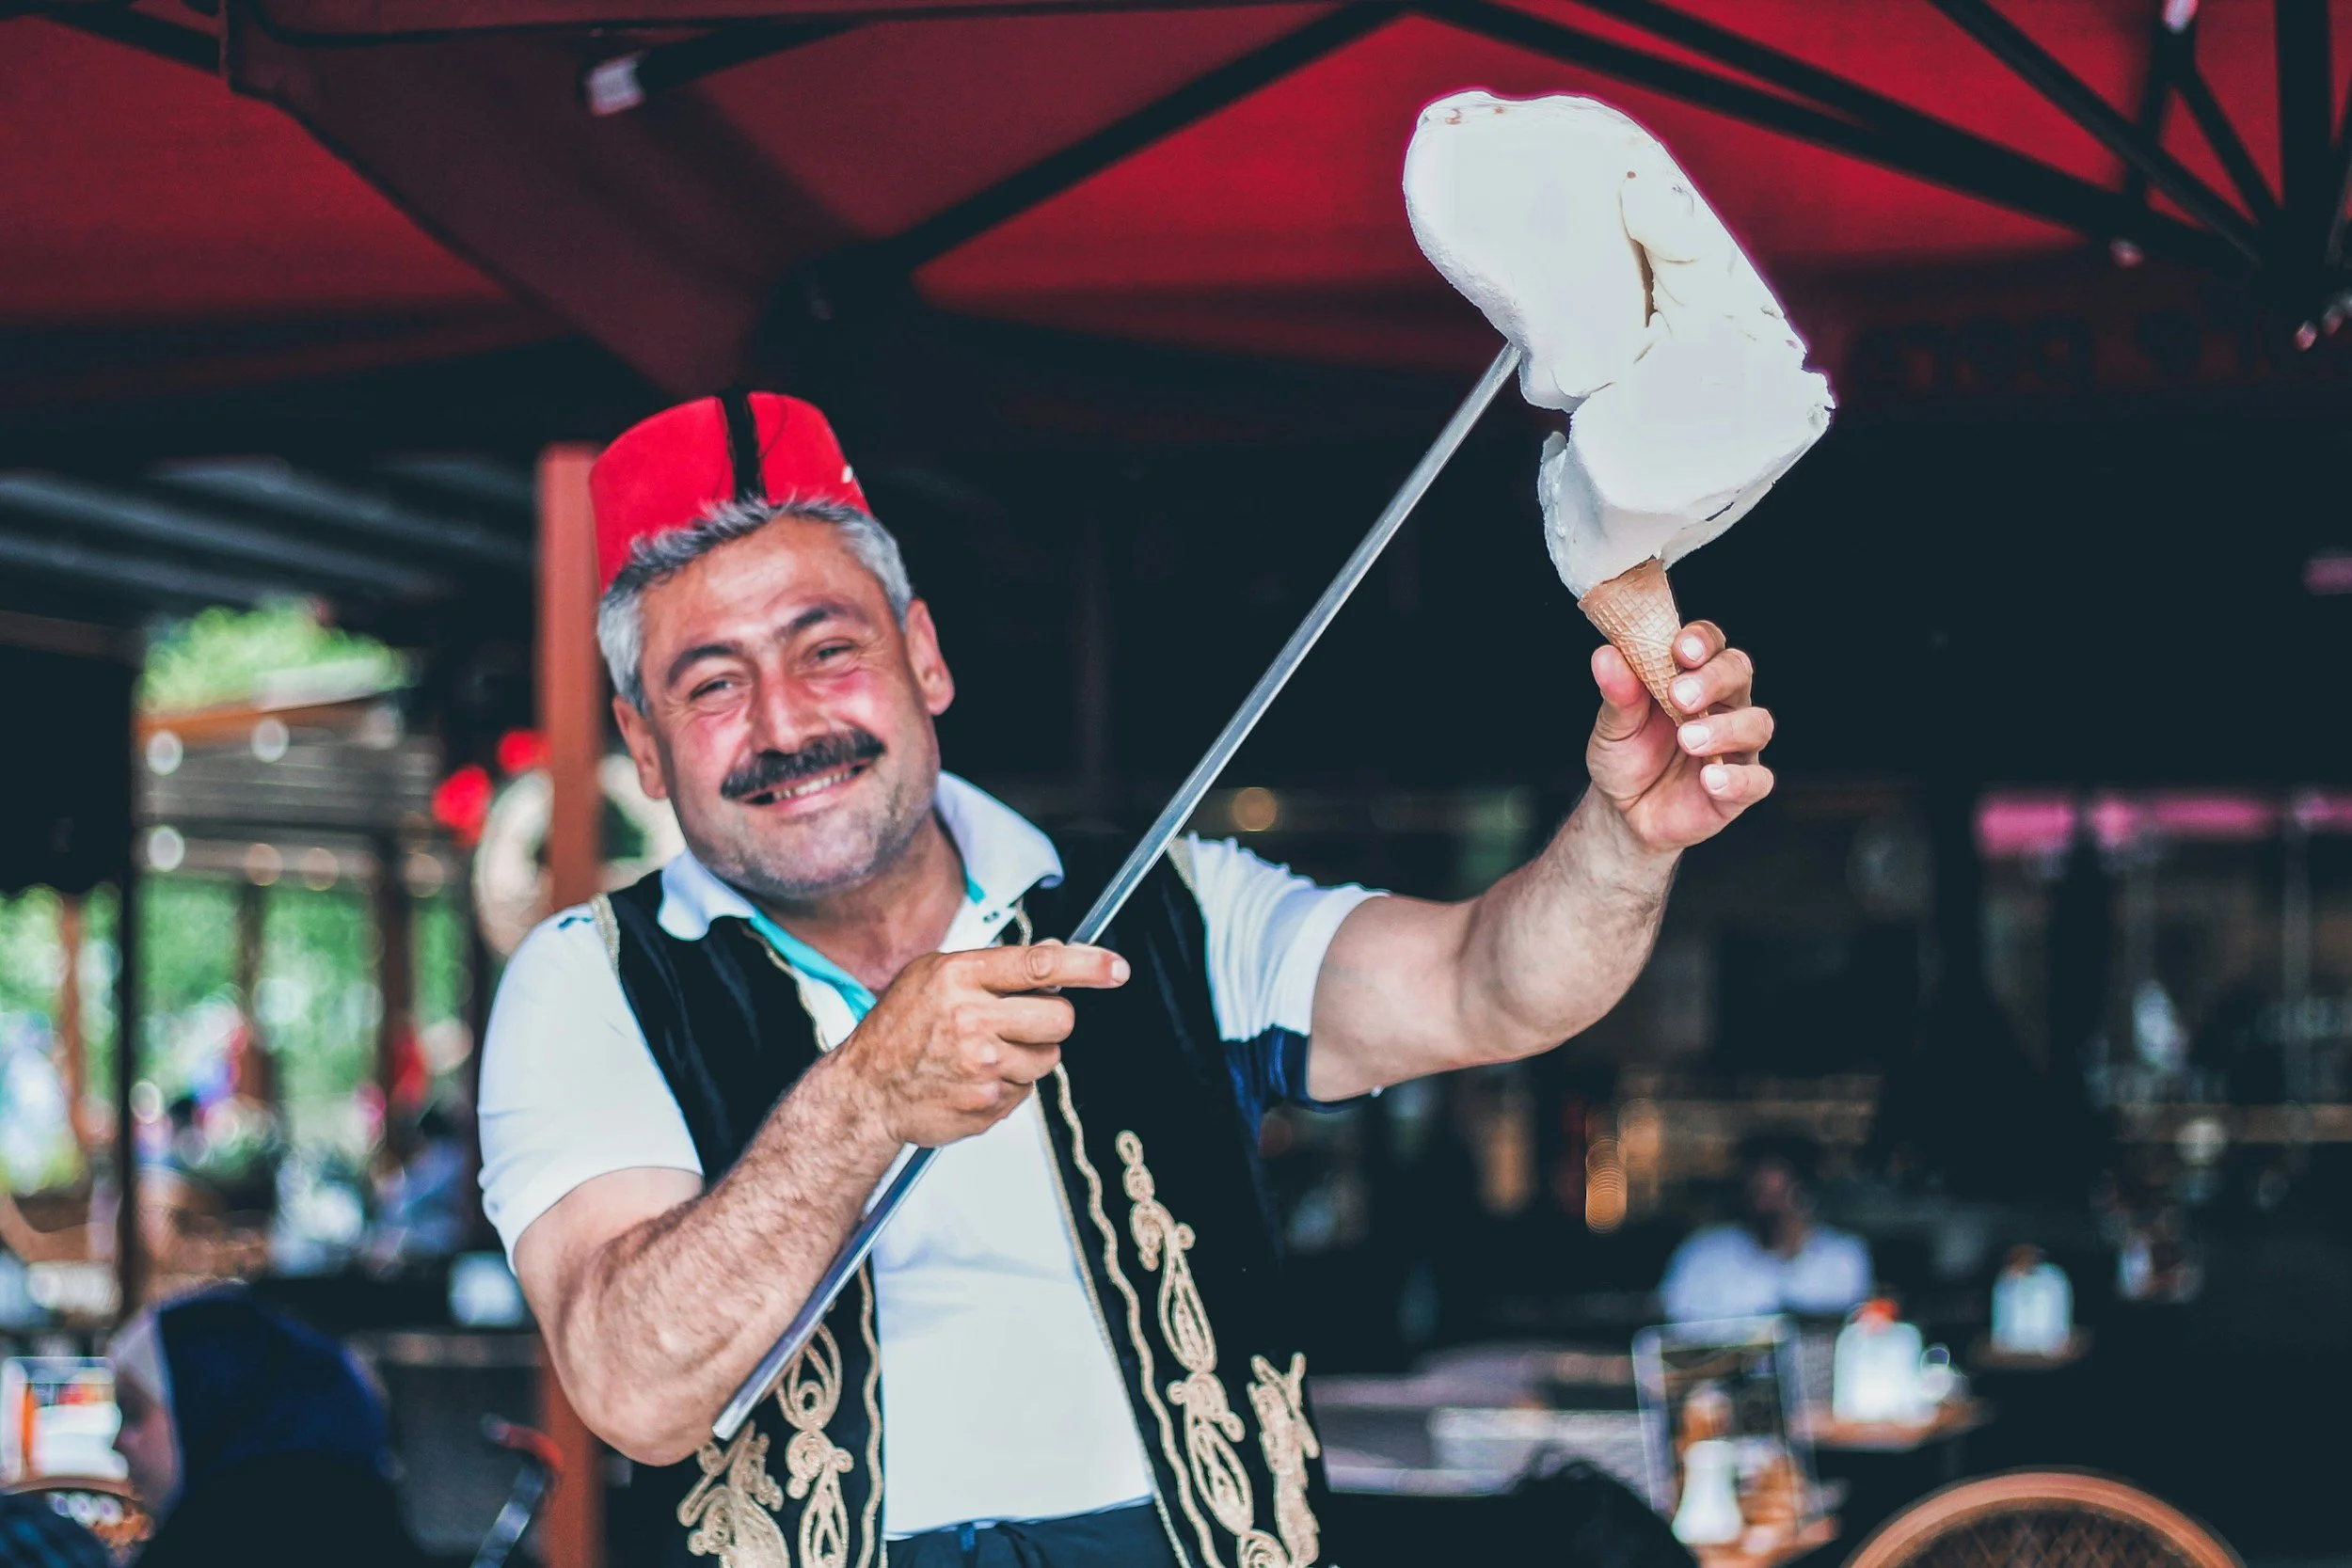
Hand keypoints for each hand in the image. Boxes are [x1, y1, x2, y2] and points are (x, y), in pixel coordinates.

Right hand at [834, 940, 1128, 1147]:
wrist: (865, 1092)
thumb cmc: (901, 1029)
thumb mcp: (935, 976)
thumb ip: (996, 967)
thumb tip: (1057, 955)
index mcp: (960, 977)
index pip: (1039, 965)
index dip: (1086, 966)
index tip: (1117, 969)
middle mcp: (972, 1019)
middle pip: (1060, 1019)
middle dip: (1053, 1020)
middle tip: (1024, 1023)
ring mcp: (981, 1066)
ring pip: (1049, 1058)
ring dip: (1029, 1055)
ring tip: (985, 1054)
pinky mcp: (986, 1104)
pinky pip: (1026, 1090)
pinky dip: (1009, 1085)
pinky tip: (974, 1079)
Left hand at [1586, 621, 1773, 852]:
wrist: (1625, 812)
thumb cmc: (1627, 757)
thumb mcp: (1613, 727)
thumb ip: (1617, 694)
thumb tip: (1606, 655)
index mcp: (1692, 677)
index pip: (1710, 644)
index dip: (1702, 641)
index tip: (1681, 651)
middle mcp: (1722, 705)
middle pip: (1739, 672)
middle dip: (1713, 679)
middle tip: (1679, 696)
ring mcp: (1736, 745)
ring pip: (1757, 723)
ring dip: (1725, 729)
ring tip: (1688, 740)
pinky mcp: (1741, 787)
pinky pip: (1757, 779)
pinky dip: (1737, 779)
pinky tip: (1710, 780)